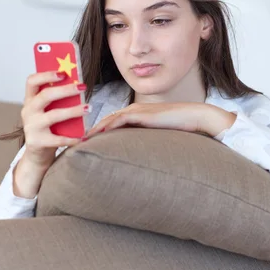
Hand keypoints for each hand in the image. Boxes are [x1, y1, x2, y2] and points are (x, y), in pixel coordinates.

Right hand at [13, 71, 89, 197]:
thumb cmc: (48, 127)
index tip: (63, 73)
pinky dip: (72, 138)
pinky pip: (58, 139)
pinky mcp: (37, 142)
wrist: (37, 154)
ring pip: (54, 116)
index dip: (46, 75)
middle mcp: (28, 111)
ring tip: (88, 108)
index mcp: (30, 100)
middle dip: (65, 90)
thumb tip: (78, 86)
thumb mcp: (48, 111)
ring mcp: (31, 127)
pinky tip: (84, 137)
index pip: (32, 81)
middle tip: (82, 87)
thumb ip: (57, 100)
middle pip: (45, 96)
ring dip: (73, 111)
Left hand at [85, 102, 235, 138]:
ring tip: (80, 140)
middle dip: (90, 131)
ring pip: (107, 119)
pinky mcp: (140, 114)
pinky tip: (94, 136)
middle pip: (104, 120)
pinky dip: (105, 127)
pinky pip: (118, 120)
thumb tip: (139, 159)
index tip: (84, 143)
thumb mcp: (158, 137)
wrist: (194, 118)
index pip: (111, 122)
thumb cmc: (180, 130)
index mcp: (136, 115)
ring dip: (93, 129)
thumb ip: (146, 143)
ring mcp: (136, 110)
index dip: (96, 132)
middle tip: (75, 142)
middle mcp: (133, 110)